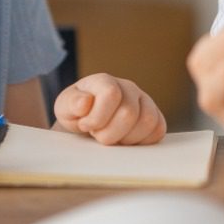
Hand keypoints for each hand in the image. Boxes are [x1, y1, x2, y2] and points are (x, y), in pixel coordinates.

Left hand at [52, 73, 166, 144]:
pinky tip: (125, 141)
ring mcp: (144, 101)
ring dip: (126, 139)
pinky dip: (142, 141)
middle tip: (98, 135)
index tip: (85, 126)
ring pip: (148, 121)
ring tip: (112, 138)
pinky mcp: (155, 117)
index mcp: (105, 81)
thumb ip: (71, 103)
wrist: (88, 124)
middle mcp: (128, 88)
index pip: (111, 94)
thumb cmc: (77, 115)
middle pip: (129, 113)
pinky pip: (158, 130)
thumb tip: (85, 102)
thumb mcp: (64, 108)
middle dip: (110, 133)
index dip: (97, 117)